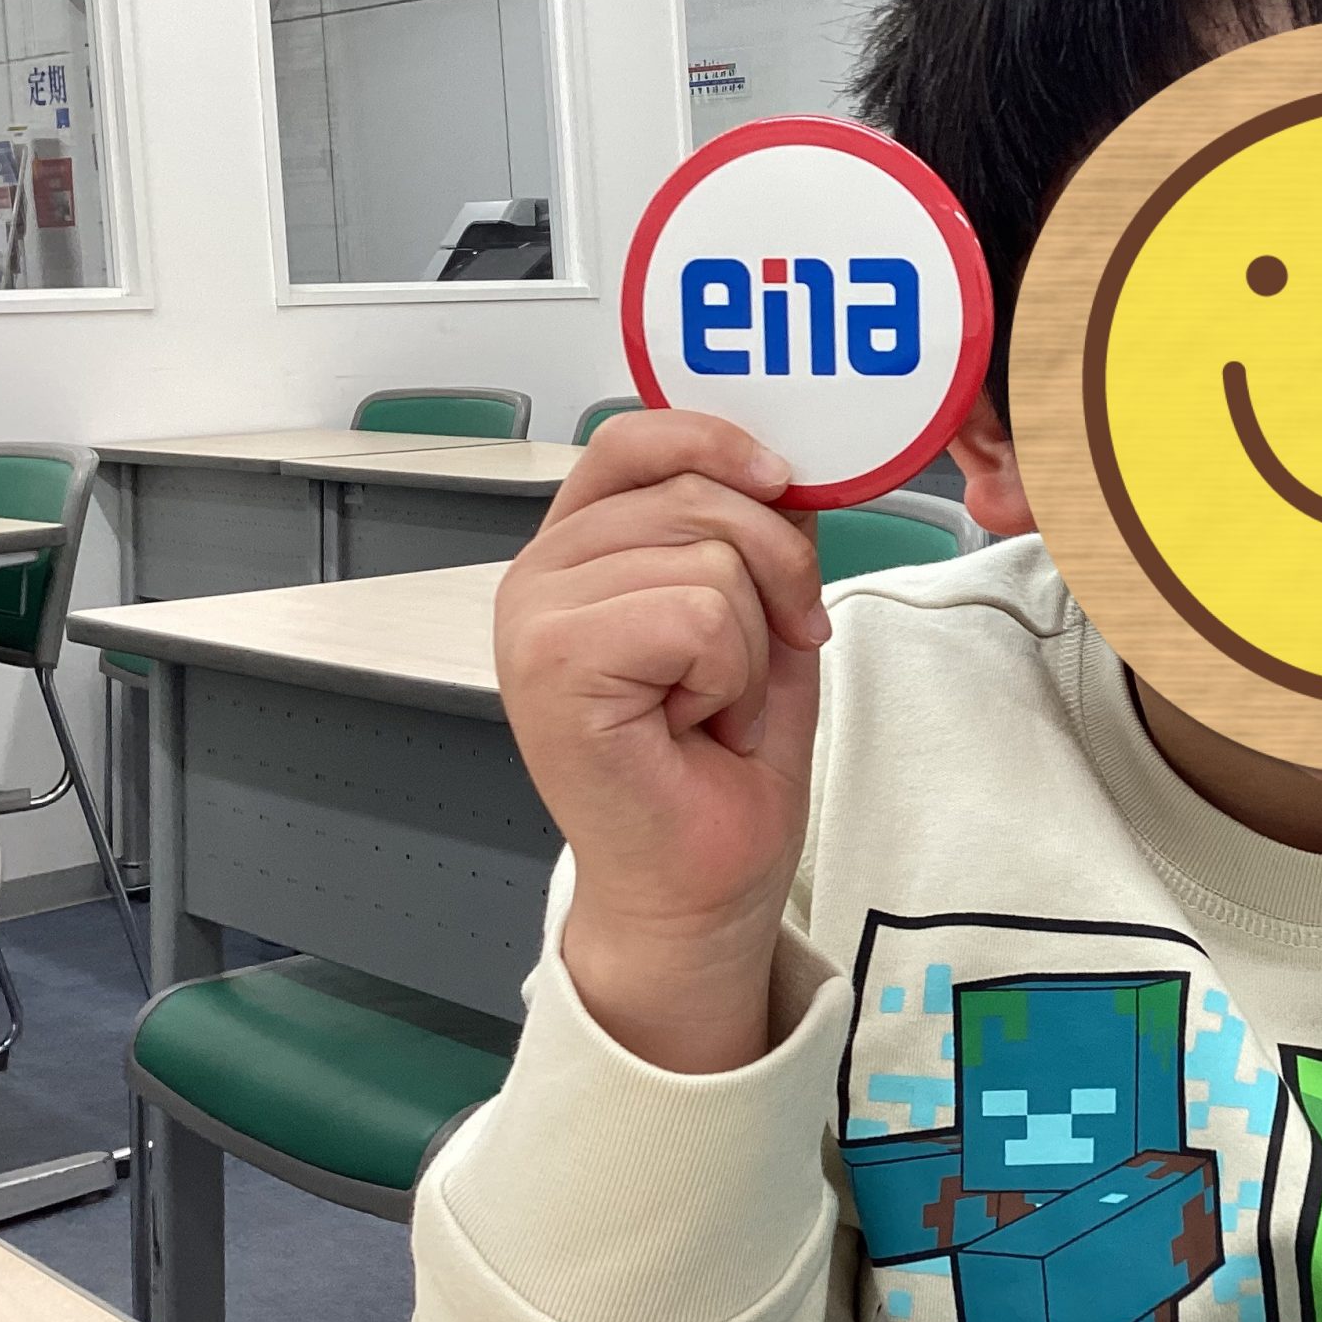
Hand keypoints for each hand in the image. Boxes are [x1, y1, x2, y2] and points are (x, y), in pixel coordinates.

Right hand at [494, 411, 826, 1068]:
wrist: (700, 882)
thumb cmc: (717, 766)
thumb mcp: (756, 619)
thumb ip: (755, 536)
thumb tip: (787, 471)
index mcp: (579, 550)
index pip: (639, 439)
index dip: (722, 443)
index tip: (786, 483)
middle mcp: (540, 572)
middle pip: (699, 493)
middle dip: (773, 574)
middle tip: (758, 660)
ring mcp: (535, 615)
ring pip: (710, 558)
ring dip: (747, 646)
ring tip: (712, 707)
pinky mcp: (552, 659)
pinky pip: (696, 613)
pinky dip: (727, 677)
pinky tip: (694, 725)